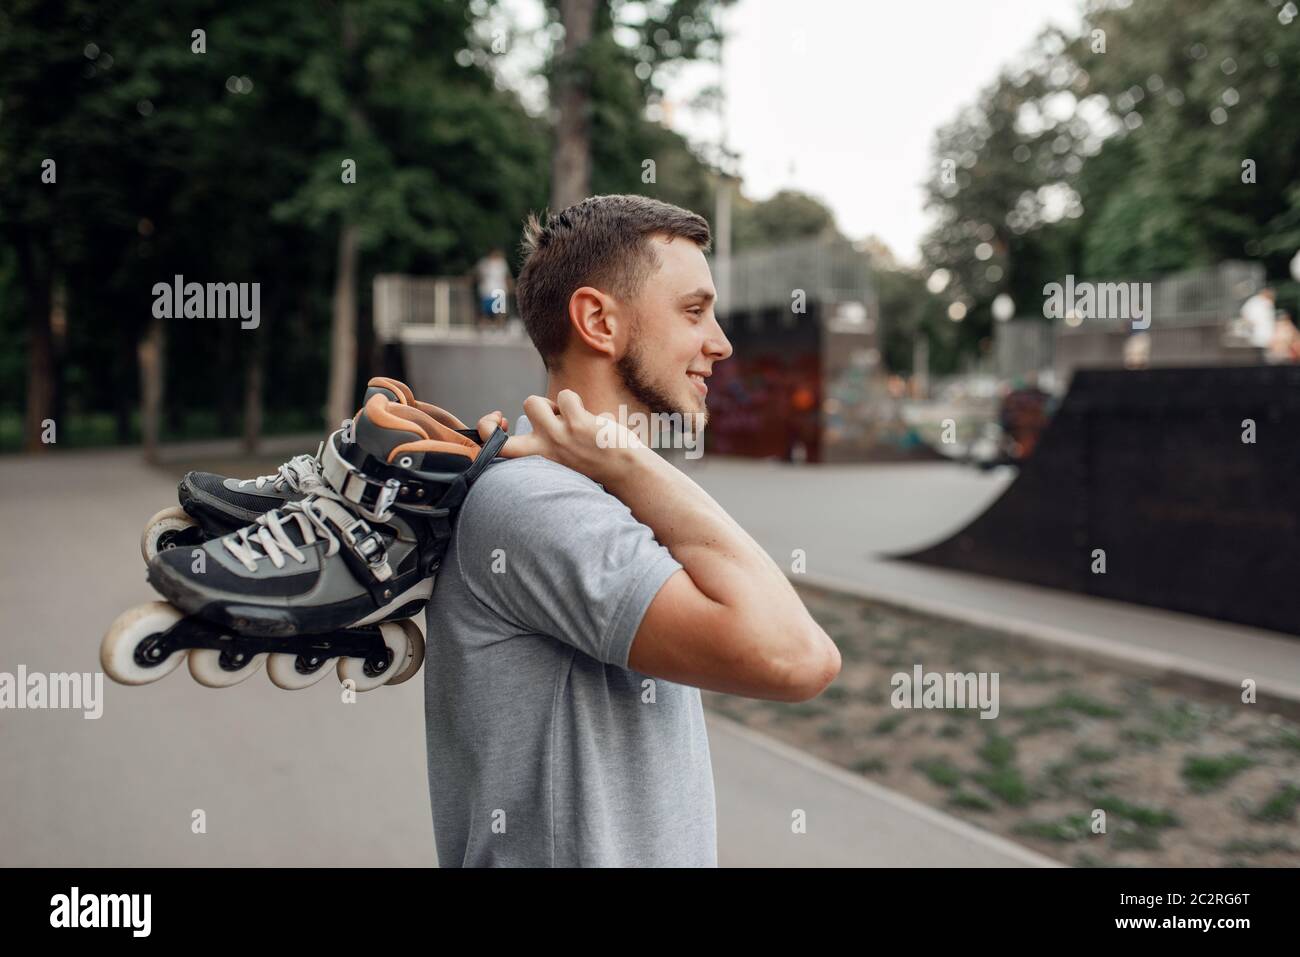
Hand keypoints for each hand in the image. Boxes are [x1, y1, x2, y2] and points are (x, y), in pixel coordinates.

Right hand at [479, 390, 643, 485]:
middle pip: (502, 425)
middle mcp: (542, 449)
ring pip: (533, 402)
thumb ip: (548, 444)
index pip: (496, 450)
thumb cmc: (595, 465)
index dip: (485, 432)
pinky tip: (591, 421)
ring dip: (551, 405)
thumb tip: (541, 412)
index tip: (497, 425)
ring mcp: (558, 435)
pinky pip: (565, 396)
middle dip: (493, 420)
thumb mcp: (562, 461)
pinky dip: (576, 403)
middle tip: (503, 420)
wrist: (625, 473)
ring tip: (568, 419)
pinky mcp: (577, 422)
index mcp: (537, 461)